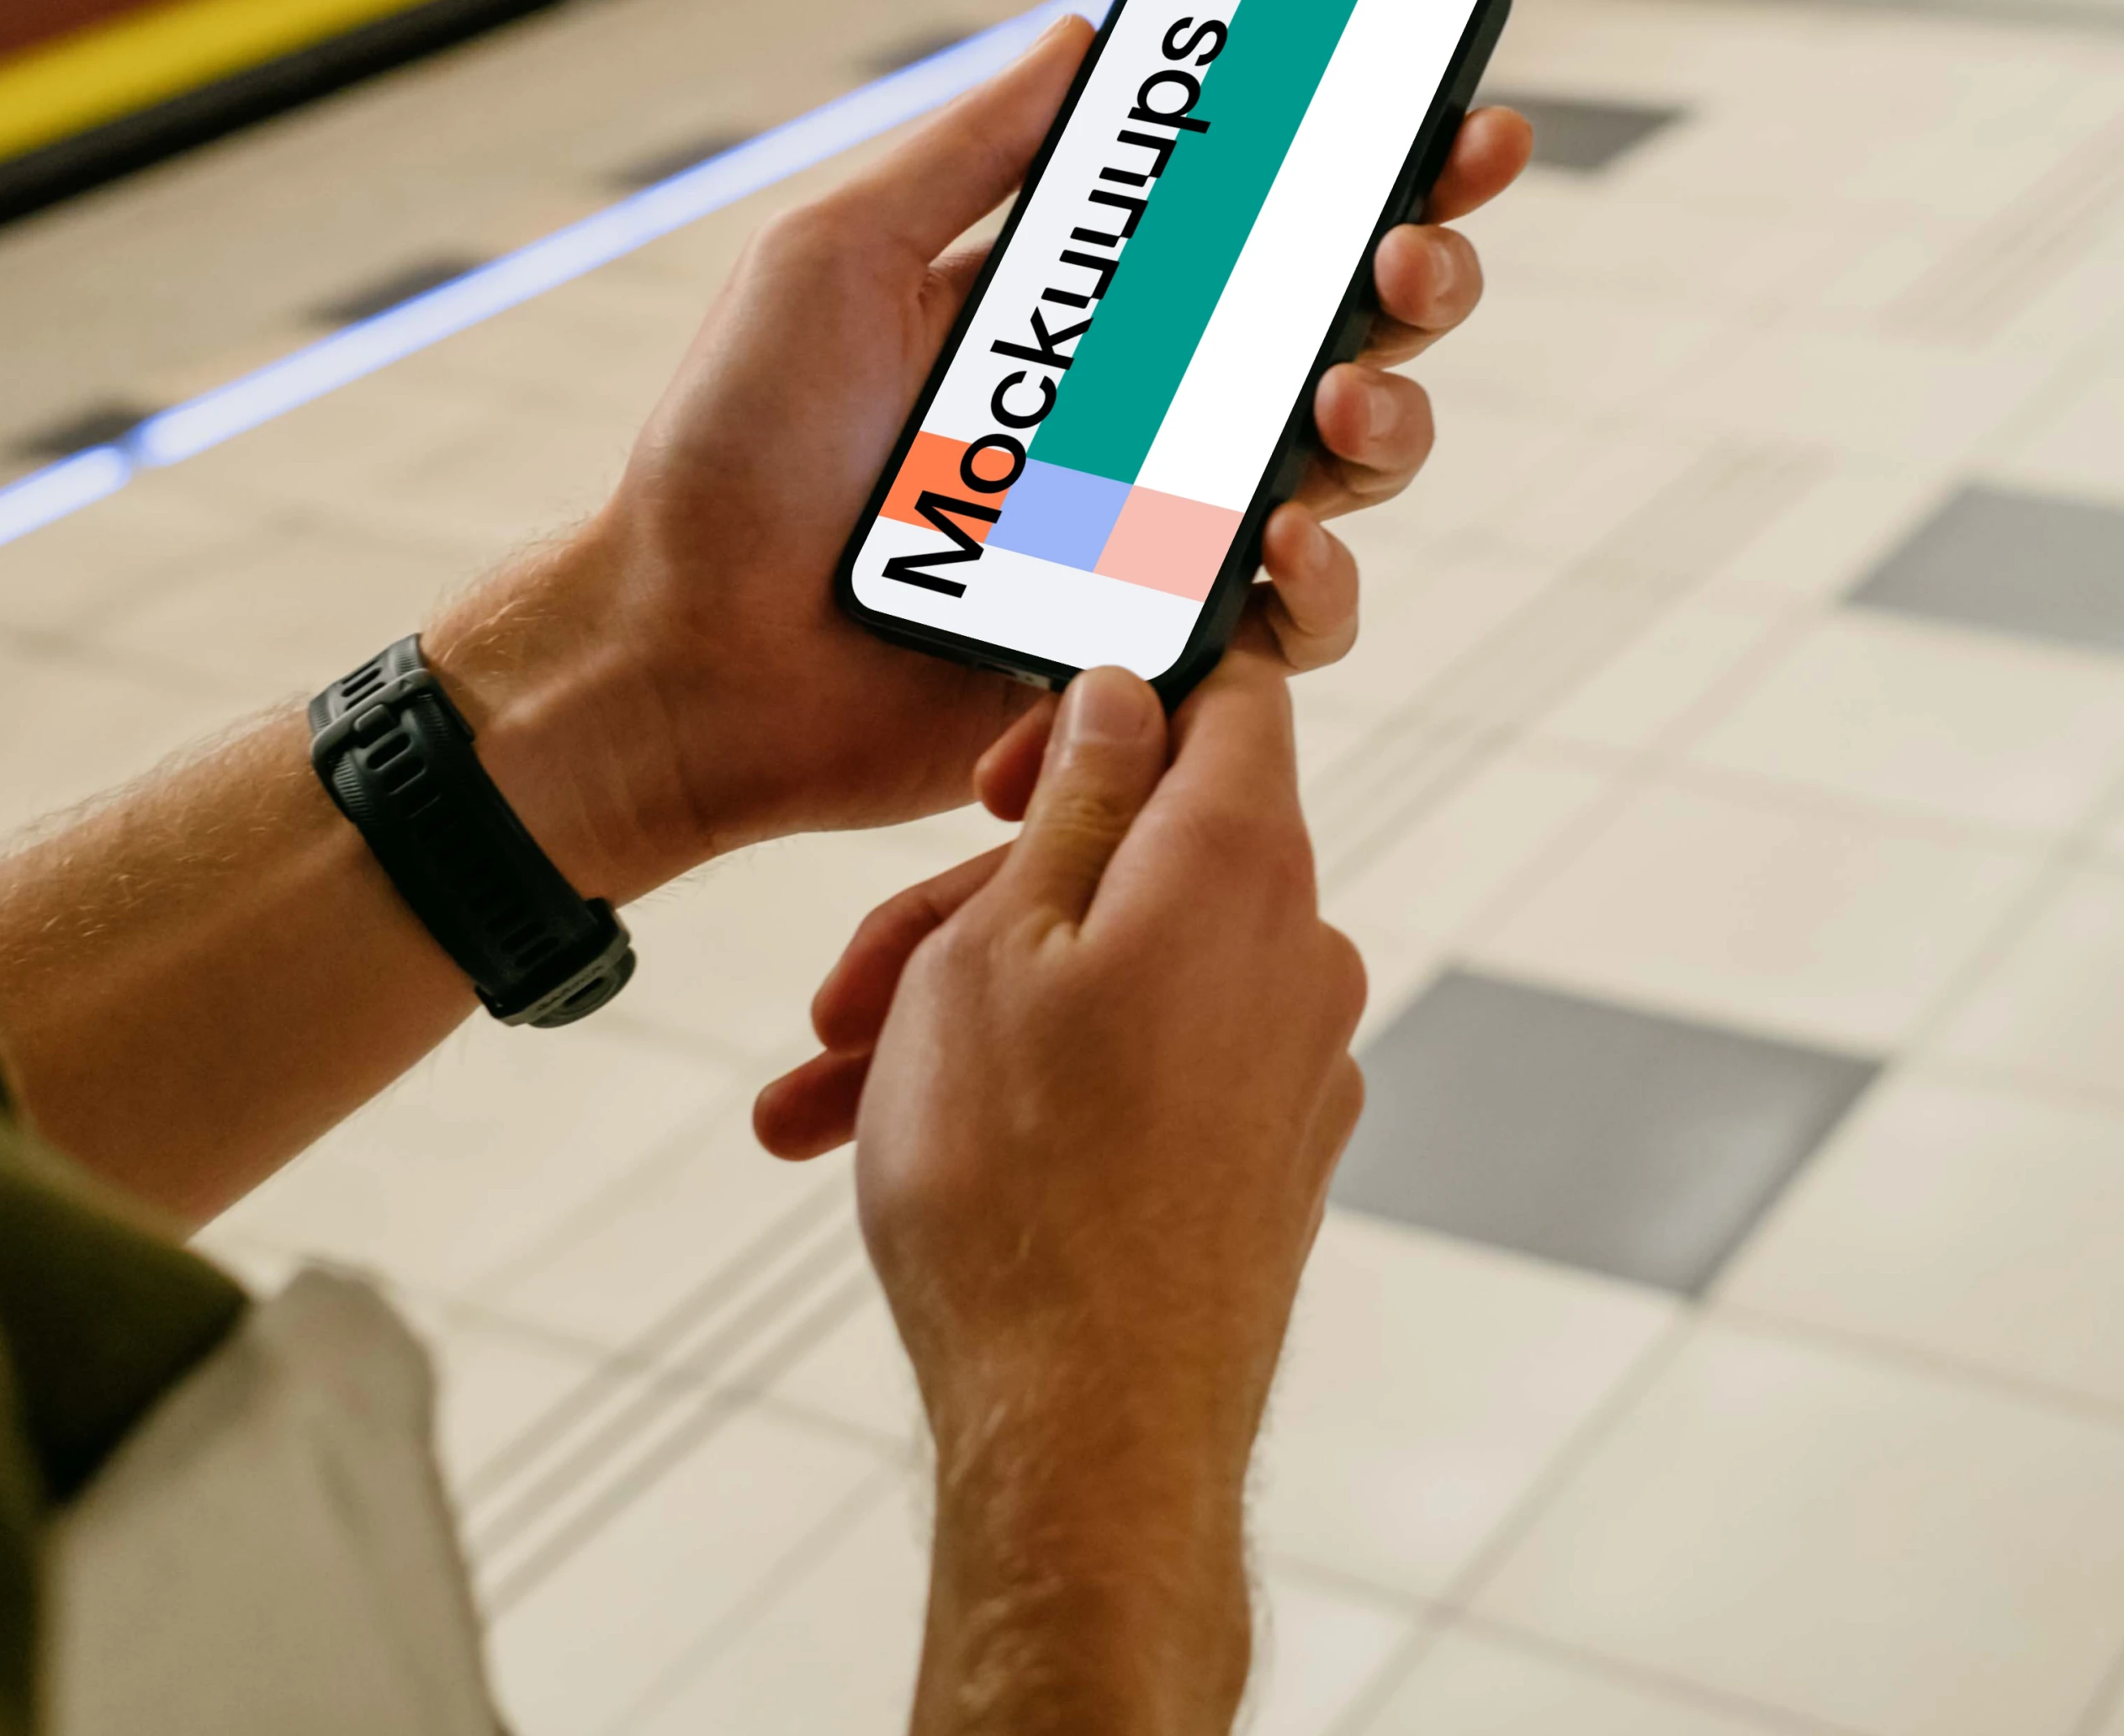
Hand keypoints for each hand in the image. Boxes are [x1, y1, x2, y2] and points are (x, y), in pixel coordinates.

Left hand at [429, 20, 1526, 902]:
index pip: (1261, 223)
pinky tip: (1285, 549)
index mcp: (1088, 309)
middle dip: (1418, 278)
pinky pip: (1286, 627)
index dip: (1377, 171)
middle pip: (1346, 333)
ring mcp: (1157, 533)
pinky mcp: (1149, 648)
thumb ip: (968, 152)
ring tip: (1342, 404)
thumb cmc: (732, 454)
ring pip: (1347, 475)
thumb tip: (1084, 30)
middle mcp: (1145, 414)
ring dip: (1389, 424)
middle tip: (1405, 258)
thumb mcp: (833, 256)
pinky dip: (1315, 589)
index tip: (1456, 123)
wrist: (680, 652)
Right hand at [804, 658, 1364, 1734]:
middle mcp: (1298, 950)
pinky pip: (1142, 1067)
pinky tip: (896, 1142)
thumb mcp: (993, 945)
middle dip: (974, 901)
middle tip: (843, 988)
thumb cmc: (1018, 1186)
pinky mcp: (1267, 1155)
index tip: (996, 758)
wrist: (1086, 1434)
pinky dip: (1030, 1082)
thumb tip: (1127, 689)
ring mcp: (1293, 1062)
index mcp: (1242, 863)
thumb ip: (1074, 796)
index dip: (1106, 689)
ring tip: (825, 1089)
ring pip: (1114, 973)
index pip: (1224, 692)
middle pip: (1135, 854)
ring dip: (966, 1010)